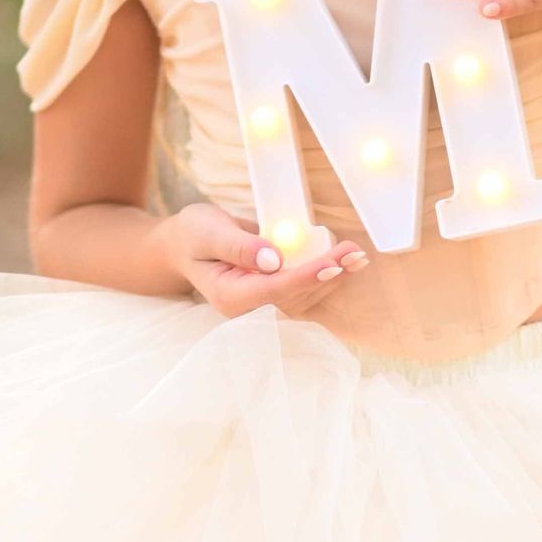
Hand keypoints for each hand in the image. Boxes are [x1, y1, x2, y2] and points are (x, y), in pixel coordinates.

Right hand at [157, 200, 370, 318]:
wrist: (183, 245)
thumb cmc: (193, 235)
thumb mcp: (208, 232)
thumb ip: (239, 246)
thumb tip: (273, 259)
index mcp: (230, 297)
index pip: (276, 290)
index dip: (307, 276)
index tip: (334, 262)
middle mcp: (248, 309)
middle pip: (296, 296)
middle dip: (328, 275)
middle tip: (357, 254)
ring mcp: (261, 304)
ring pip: (305, 296)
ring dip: (333, 277)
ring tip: (358, 256)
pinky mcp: (272, 295)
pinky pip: (303, 289)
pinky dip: (325, 275)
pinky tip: (344, 261)